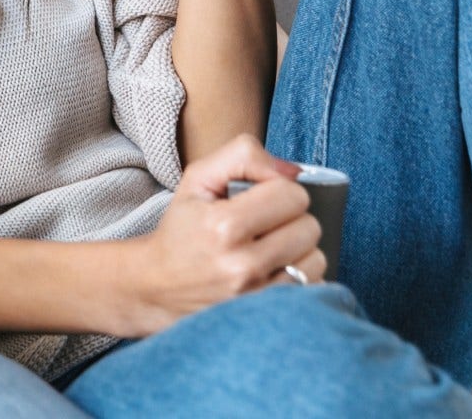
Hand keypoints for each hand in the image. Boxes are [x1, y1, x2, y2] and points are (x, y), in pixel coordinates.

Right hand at [115, 134, 325, 336]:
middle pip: (309, 227)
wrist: (156, 286)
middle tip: (264, 226)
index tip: (260, 200)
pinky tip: (273, 273)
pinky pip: (311, 287)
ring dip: (298, 251)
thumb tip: (294, 171)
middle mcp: (241, 264)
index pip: (293, 195)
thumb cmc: (181, 230)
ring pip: (316, 259)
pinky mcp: (265, 315)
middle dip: (291, 221)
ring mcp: (255, 296)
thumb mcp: (197, 180)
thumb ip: (242, 157)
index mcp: (223, 226)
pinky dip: (298, 277)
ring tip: (270, 251)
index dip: (279, 191)